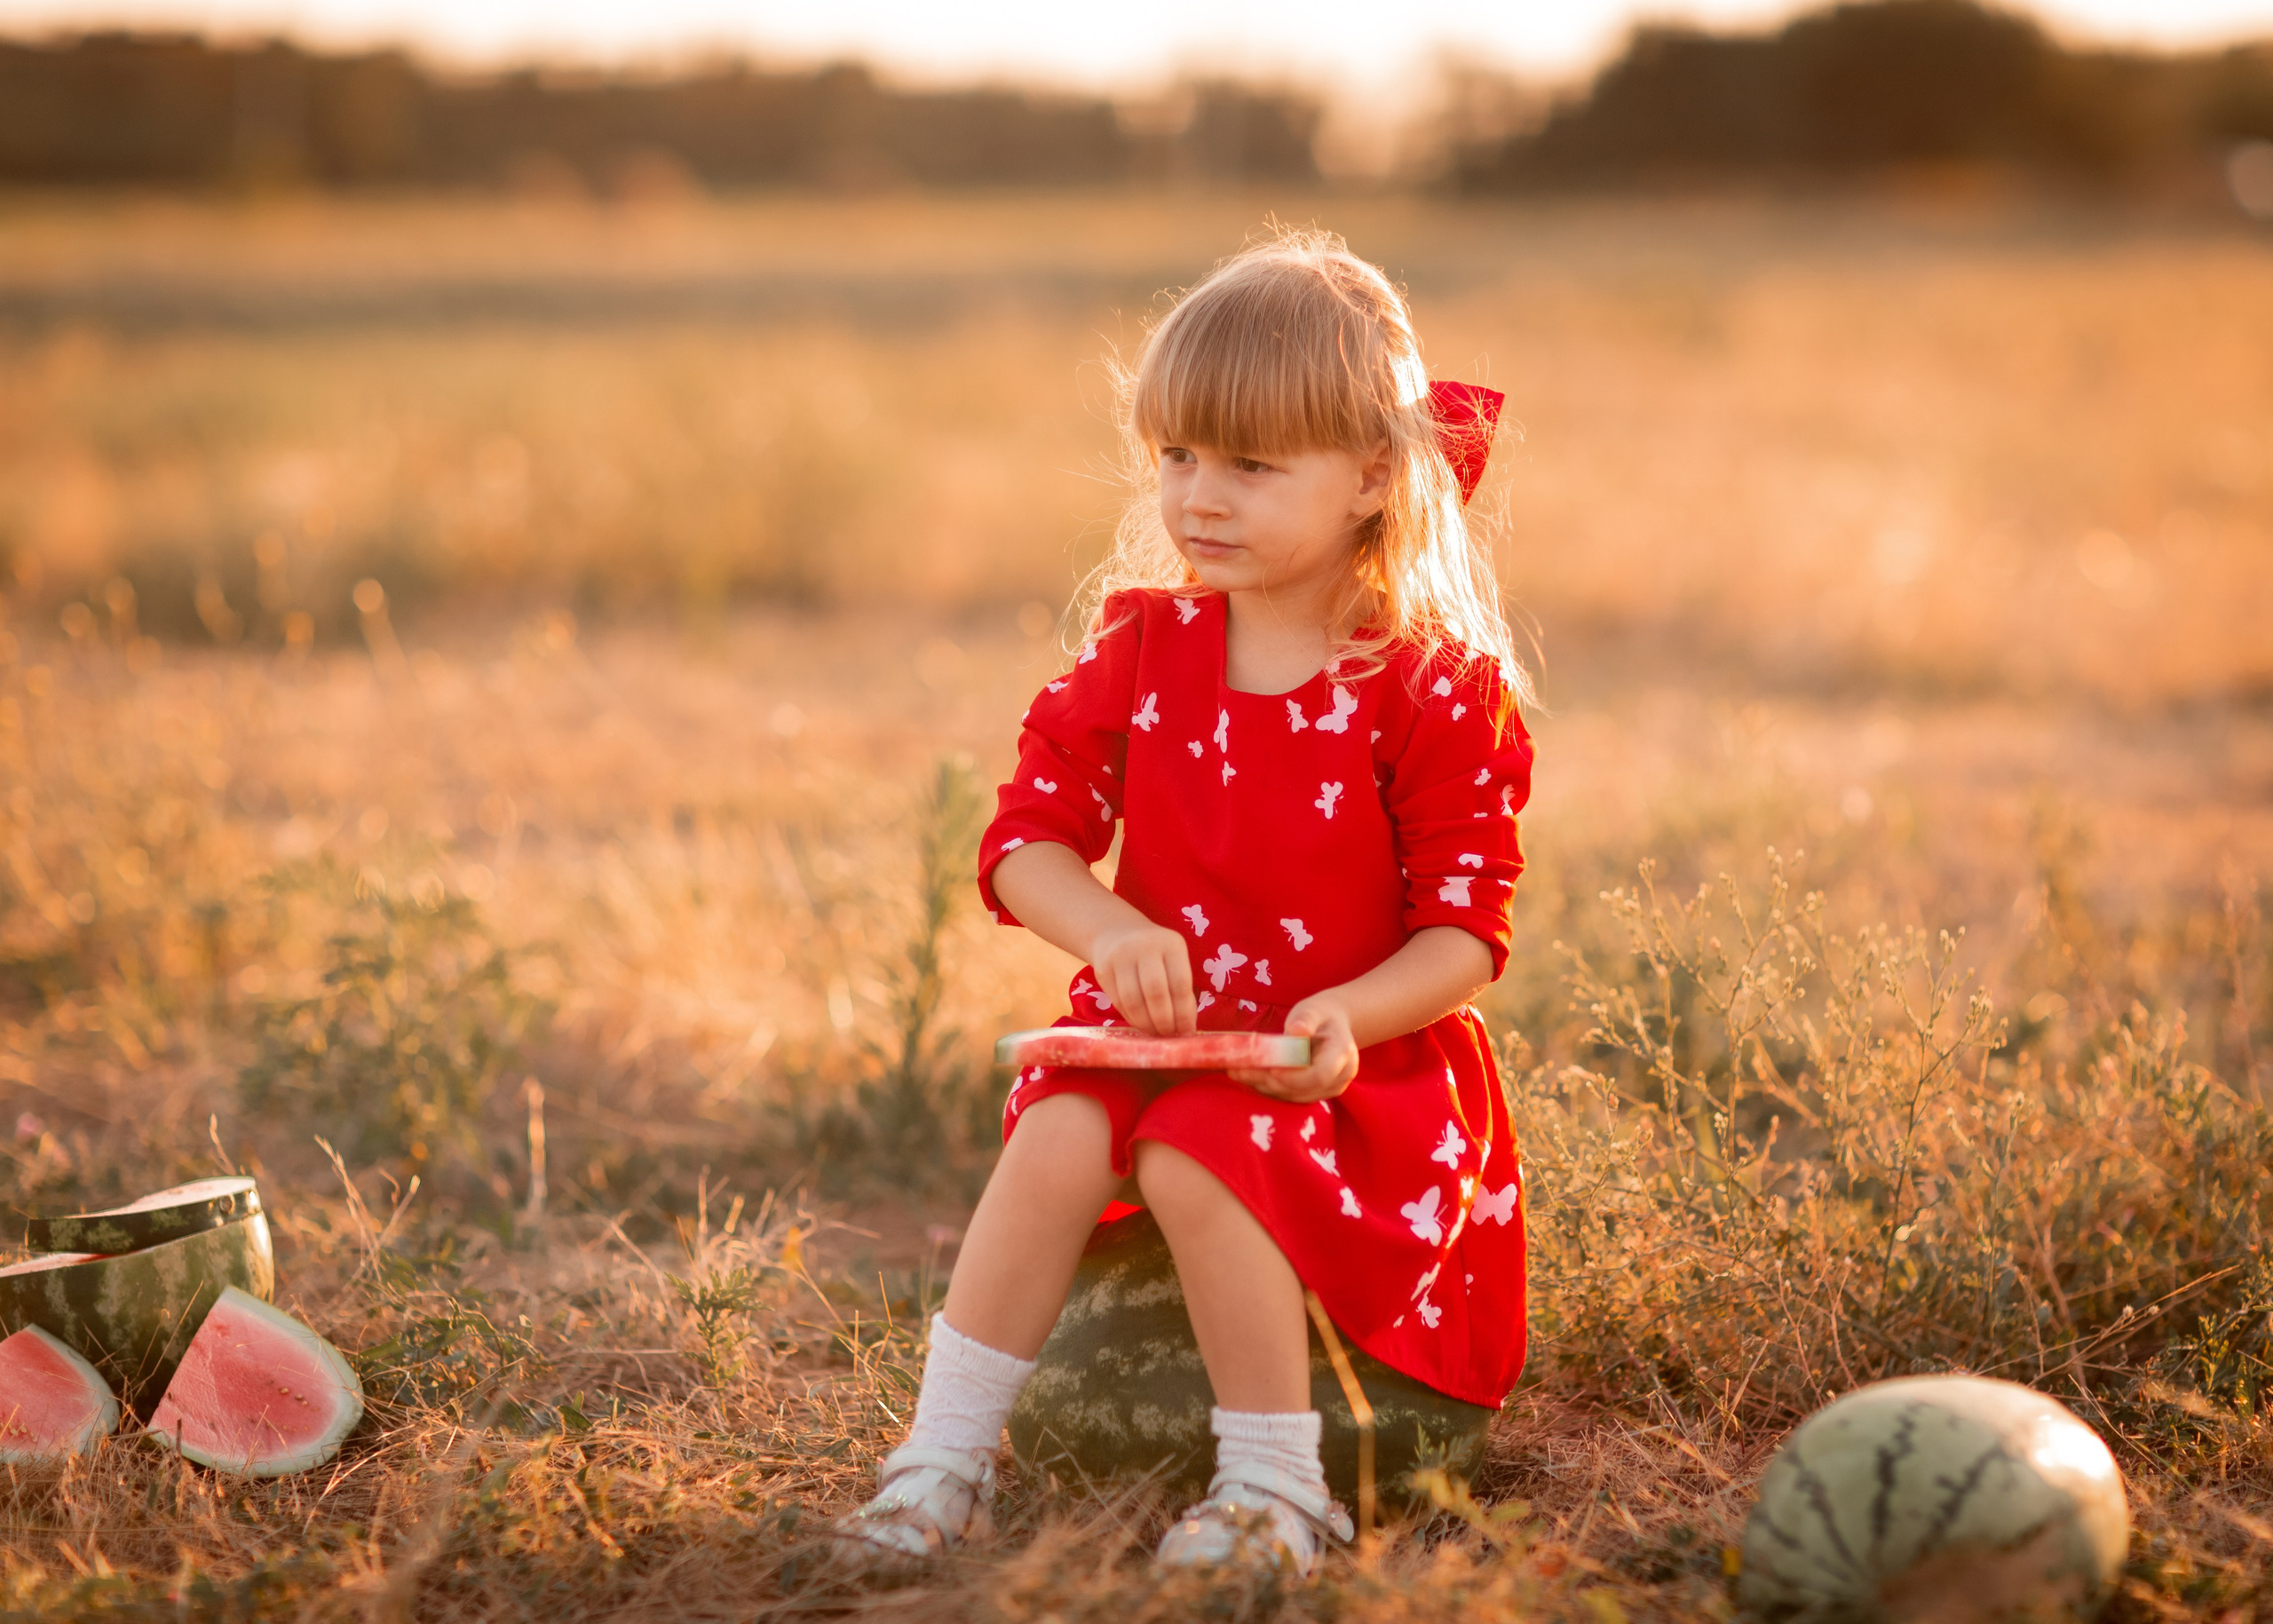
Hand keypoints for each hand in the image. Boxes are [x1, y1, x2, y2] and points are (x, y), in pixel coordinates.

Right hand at [1088, 919, 1196, 1034]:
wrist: (1117, 933)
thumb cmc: (1156, 955)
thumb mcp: (1173, 961)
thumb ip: (1181, 989)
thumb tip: (1186, 1028)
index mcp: (1171, 943)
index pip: (1180, 984)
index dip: (1184, 1013)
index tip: (1187, 1032)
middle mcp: (1145, 946)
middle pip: (1155, 992)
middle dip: (1164, 1021)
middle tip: (1170, 1036)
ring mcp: (1120, 957)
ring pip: (1134, 1000)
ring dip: (1147, 1024)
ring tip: (1156, 1034)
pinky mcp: (1103, 970)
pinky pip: (1119, 1002)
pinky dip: (1132, 1019)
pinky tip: (1142, 1025)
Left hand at [1231, 994, 1358, 1102]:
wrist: (1334, 1025)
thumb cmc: (1321, 1014)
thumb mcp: (1313, 1009)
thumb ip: (1305, 1019)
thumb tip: (1296, 1031)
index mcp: (1343, 1053)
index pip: (1319, 1074)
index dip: (1293, 1076)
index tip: (1269, 1068)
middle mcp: (1341, 1076)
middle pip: (1303, 1089)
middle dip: (1269, 1082)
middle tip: (1238, 1071)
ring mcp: (1331, 1089)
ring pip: (1296, 1097)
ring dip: (1265, 1087)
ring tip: (1238, 1073)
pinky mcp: (1317, 1094)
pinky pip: (1292, 1097)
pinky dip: (1270, 1089)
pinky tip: (1250, 1077)